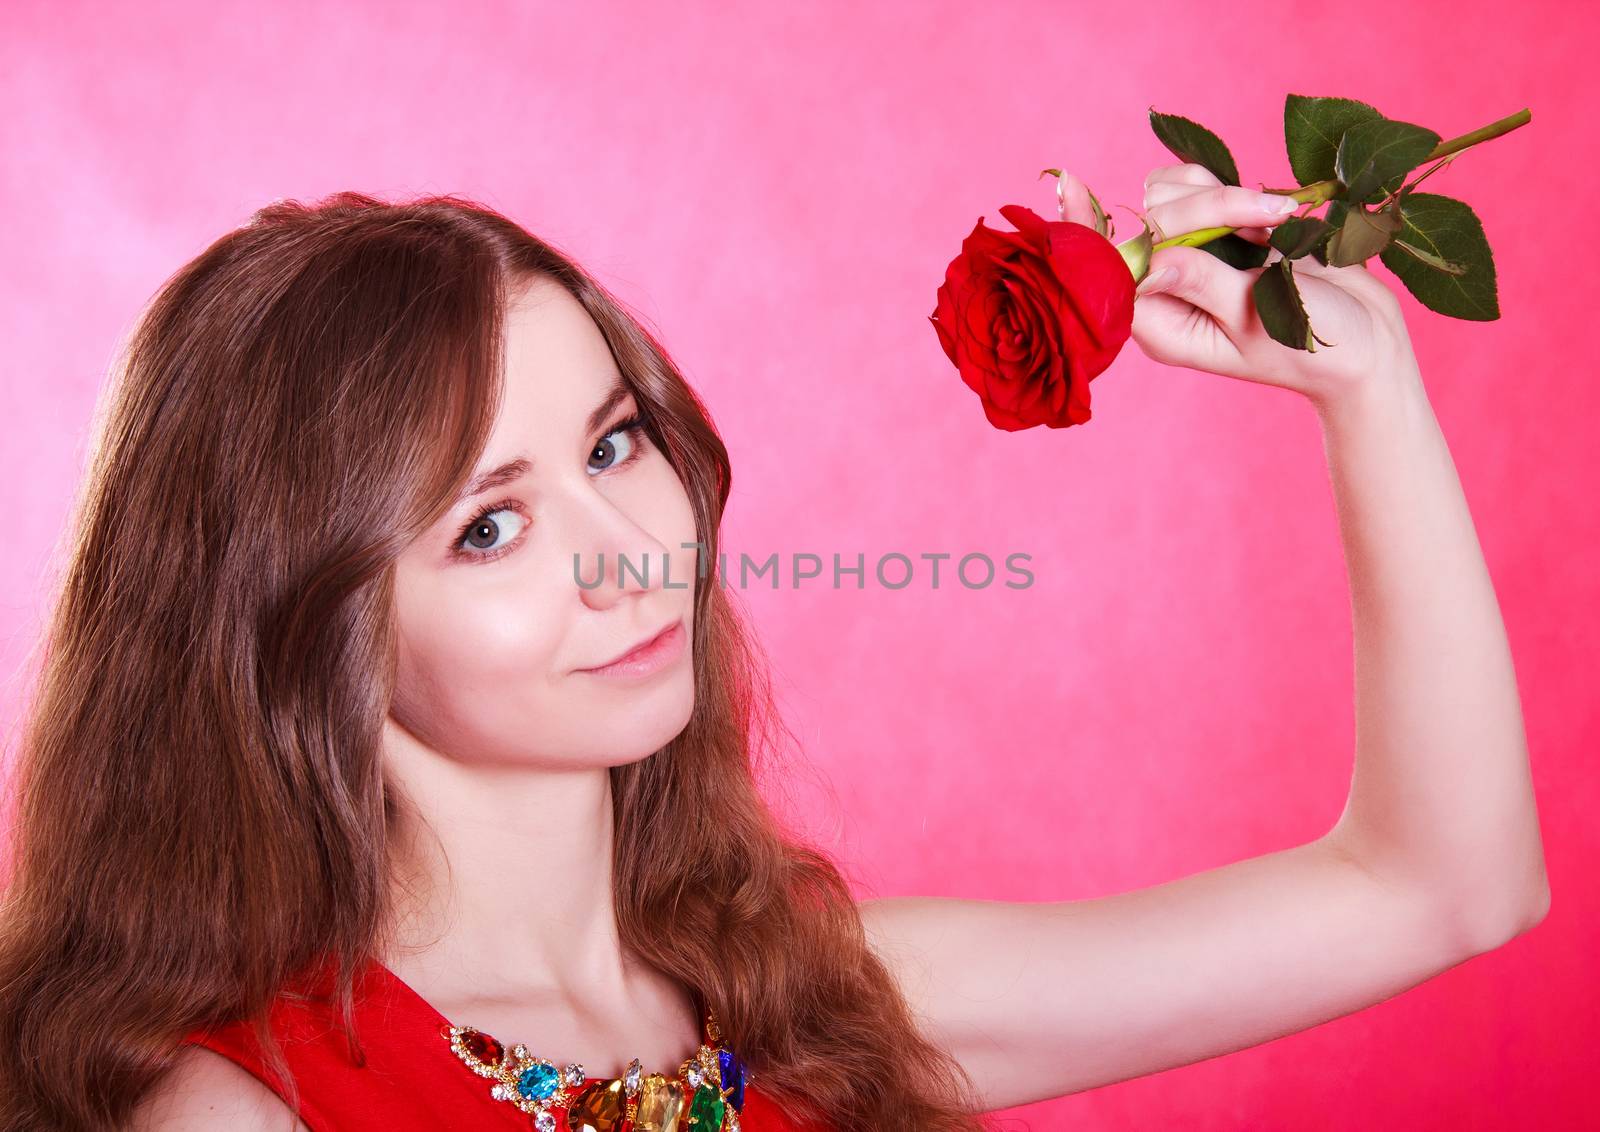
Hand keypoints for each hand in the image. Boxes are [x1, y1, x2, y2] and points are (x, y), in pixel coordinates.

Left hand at [1059, 166, 1423, 409]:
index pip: (1107, 271)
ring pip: (1169, 195)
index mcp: (1161, 325)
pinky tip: (1278, 214)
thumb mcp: (1258, 318)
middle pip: (1149, 219)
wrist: (1367, 344)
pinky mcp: (1221, 233)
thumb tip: (1148, 259)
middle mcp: (1167, 291)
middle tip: (1267, 220)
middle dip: (1205, 207)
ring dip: (1221, 194)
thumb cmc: (1316, 346)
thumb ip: (1202, 282)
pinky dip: (1236, 188)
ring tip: (1275, 220)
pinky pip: (1202, 188)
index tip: (1069, 185)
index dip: (1087, 229)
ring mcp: (1193, 259)